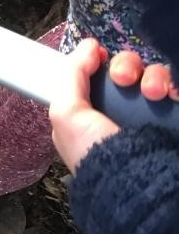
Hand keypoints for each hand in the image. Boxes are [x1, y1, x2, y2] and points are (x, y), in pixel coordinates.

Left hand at [49, 39, 178, 172]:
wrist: (138, 186)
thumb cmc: (97, 156)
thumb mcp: (66, 116)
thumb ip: (70, 76)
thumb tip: (88, 47)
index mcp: (93, 114)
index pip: (101, 75)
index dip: (103, 63)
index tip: (101, 58)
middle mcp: (123, 114)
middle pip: (129, 71)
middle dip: (126, 66)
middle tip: (123, 79)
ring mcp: (152, 118)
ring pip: (156, 77)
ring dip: (154, 77)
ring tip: (153, 92)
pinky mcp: (174, 120)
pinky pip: (176, 90)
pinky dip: (175, 87)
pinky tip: (171, 95)